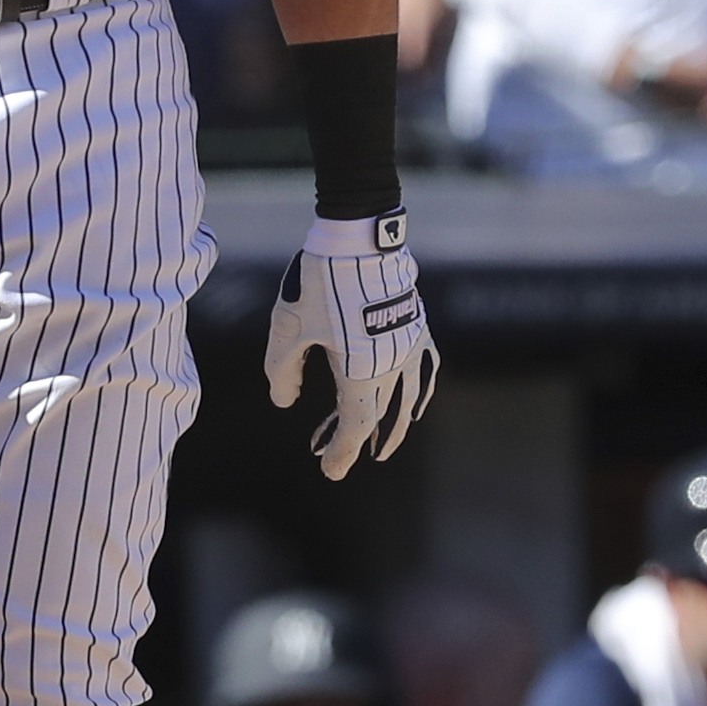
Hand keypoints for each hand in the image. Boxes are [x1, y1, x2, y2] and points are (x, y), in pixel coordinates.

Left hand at [265, 209, 437, 480]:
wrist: (359, 236)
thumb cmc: (320, 281)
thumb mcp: (288, 328)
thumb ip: (282, 371)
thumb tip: (285, 401)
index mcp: (361, 371)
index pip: (356, 426)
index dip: (342, 452)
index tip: (329, 470)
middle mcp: (391, 364)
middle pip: (376, 416)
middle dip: (355, 442)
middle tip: (335, 461)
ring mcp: (409, 345)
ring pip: (405, 398)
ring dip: (393, 426)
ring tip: (385, 447)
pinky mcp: (416, 325)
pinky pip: (424, 369)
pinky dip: (418, 392)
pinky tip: (414, 403)